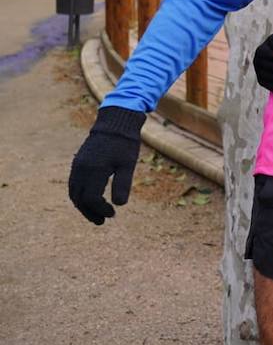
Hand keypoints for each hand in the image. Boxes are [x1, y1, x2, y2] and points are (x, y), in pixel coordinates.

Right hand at [68, 106, 145, 224]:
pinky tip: (90, 201)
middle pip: (80, 199)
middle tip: (102, 221)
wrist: (114, 123)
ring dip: (83, 206)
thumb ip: (122, 184)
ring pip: (74, 193)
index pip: (92, 199)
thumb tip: (119, 205)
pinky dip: (80, 196)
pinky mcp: (77, 163)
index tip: (113, 214)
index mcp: (94, 170)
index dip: (101, 209)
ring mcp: (77, 166)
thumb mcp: (128, 164)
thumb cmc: (124, 143)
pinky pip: (73, 185)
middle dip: (90, 212)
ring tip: (96, 215)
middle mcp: (81, 169)